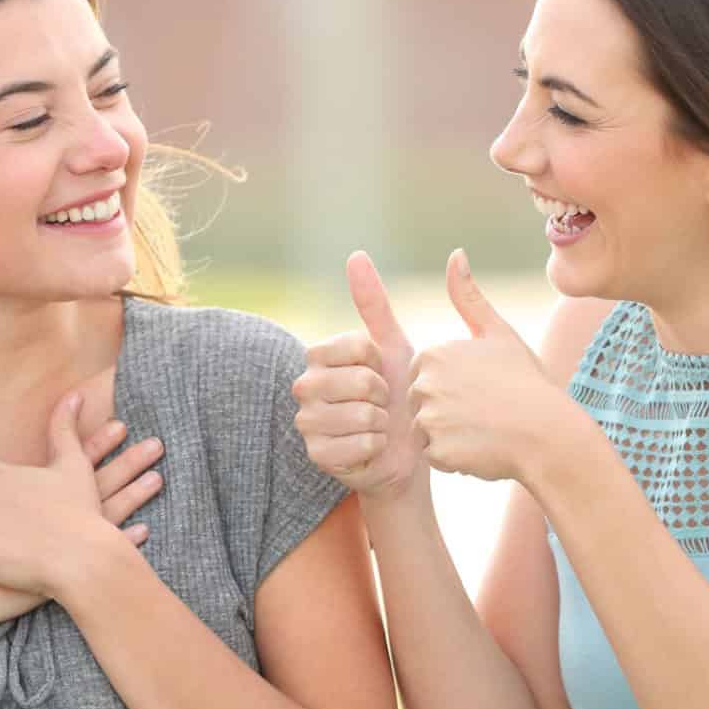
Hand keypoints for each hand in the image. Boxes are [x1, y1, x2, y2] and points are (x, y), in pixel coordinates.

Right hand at [293, 250, 423, 498]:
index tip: (382, 371)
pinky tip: (373, 448)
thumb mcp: (392, 346)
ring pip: (362, 415)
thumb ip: (373, 303)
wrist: (404, 447)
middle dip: (384, 394)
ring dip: (383, 423)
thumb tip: (355, 254)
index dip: (381, 361)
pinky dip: (378, 447)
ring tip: (378, 425)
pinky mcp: (316, 454)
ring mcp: (307, 422)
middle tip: (382, 403)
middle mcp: (304, 386)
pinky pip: (362, 444)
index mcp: (318, 356)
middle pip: (360, 382)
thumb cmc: (399, 393)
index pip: (357, 346)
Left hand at [408, 250, 570, 483]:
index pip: (426, 376)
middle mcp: (424, 384)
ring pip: (426, 431)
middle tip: (485, 413)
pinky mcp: (437, 451)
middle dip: (447, 412)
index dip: (453, 386)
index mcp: (434, 354)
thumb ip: (469, 297)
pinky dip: (454, 458)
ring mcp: (429, 419)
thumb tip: (455, 254)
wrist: (551, 435)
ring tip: (484, 431)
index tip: (482, 389)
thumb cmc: (528, 384)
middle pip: (421, 404)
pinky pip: (435, 456)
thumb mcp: (499, 334)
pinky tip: (481, 449)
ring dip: (450, 436)